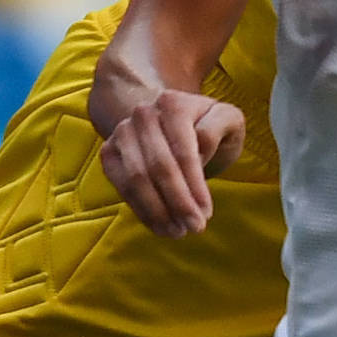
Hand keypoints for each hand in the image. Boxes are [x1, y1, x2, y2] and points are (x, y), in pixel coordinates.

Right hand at [99, 86, 244, 236]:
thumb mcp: (227, 119)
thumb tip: (197, 151)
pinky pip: (122, 186)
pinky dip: (141, 209)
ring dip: (157, 211)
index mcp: (173, 104)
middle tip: (193, 229)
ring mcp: (121, 132)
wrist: (169, 118)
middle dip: (176, 203)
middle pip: (158, 167)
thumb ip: (219, 127)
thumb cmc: (207, 124)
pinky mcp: (109, 152)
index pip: (184, 152)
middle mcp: (142, 115)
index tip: (207, 213)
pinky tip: (159, 226)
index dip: (195, 186)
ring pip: (136, 179)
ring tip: (177, 232)